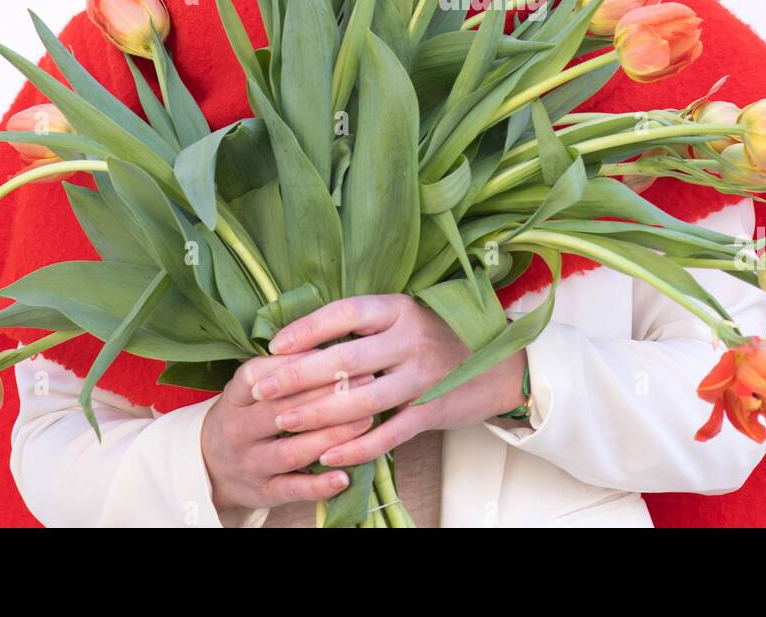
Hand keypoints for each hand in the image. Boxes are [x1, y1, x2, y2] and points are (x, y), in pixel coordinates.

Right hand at [201, 347, 379, 513]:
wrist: (211, 468)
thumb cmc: (246, 415)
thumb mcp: (250, 389)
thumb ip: (281, 368)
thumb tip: (332, 339)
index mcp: (234, 397)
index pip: (257, 375)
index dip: (294, 363)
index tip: (334, 350)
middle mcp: (237, 430)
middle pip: (279, 410)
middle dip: (324, 394)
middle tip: (365, 380)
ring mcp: (250, 464)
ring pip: (290, 451)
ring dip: (330, 436)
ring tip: (365, 421)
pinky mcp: (263, 493)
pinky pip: (292, 490)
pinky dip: (319, 486)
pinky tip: (345, 476)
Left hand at [244, 293, 529, 469]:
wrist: (503, 364)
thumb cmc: (441, 337)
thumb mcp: (406, 317)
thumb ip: (366, 325)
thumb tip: (303, 337)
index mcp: (400, 309)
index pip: (346, 312)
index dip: (307, 328)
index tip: (274, 345)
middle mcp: (411, 339)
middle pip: (345, 358)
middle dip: (297, 376)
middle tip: (262, 387)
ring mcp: (423, 376)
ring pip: (361, 400)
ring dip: (317, 414)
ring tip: (284, 421)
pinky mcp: (432, 410)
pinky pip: (388, 434)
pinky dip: (356, 449)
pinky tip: (327, 457)